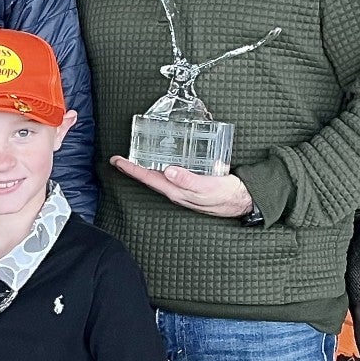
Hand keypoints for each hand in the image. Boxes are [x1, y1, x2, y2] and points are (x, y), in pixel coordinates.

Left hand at [111, 155, 252, 218]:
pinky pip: (168, 176)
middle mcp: (176, 190)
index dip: (132, 169)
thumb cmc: (225, 195)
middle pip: (148, 178)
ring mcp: (182, 188)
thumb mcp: (208, 188)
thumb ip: (189, 180)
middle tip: (117, 159)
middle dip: (132, 169)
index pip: (149, 178)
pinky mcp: (189, 184)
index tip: (118, 161)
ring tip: (132, 160)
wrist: (242, 200)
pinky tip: (159, 162)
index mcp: (177, 191)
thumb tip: (169, 171)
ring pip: (157, 178)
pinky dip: (159, 168)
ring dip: (143, 169)